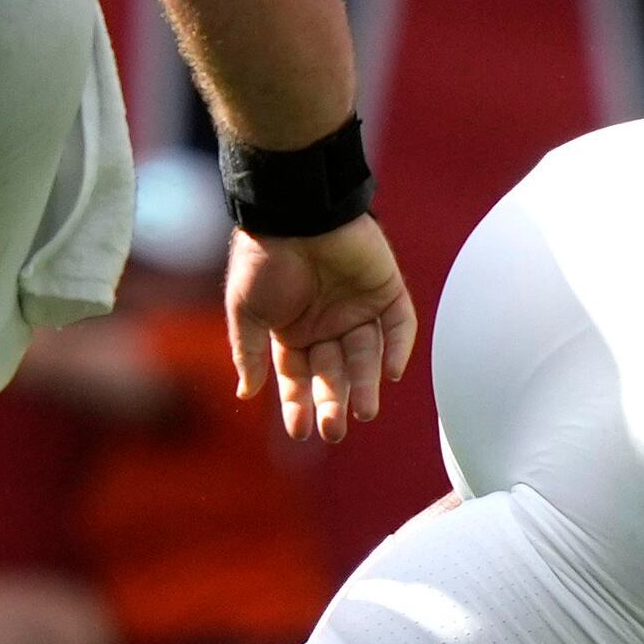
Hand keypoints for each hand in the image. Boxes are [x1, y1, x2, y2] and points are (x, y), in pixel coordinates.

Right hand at [227, 213, 417, 443]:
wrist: (293, 211)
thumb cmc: (263, 256)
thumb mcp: (245, 309)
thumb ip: (248, 351)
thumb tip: (245, 394)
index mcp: (293, 330)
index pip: (299, 376)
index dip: (298, 403)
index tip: (301, 432)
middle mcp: (327, 323)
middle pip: (334, 371)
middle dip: (333, 401)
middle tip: (334, 430)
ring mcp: (358, 306)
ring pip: (366, 354)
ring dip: (365, 383)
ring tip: (364, 411)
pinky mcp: (385, 288)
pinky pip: (398, 323)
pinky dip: (398, 347)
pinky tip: (391, 373)